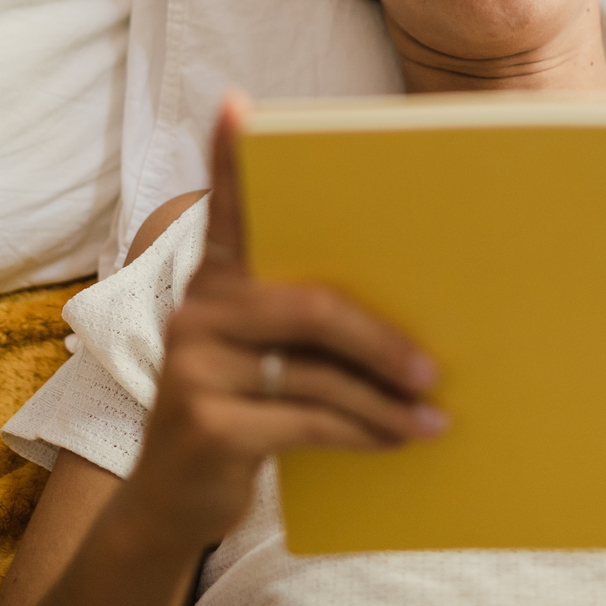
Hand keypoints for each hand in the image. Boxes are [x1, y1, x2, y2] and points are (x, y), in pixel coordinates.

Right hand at [125, 94, 445, 550]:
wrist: (172, 502)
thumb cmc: (241, 414)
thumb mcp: (263, 360)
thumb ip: (302, 324)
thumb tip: (410, 317)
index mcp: (217, 283)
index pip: (227, 213)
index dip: (226, 158)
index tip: (237, 104)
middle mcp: (199, 312)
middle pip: (310, 305)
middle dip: (381, 339)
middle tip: (433, 367)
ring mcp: (195, 367)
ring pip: (316, 371)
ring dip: (384, 400)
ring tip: (432, 415)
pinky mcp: (208, 425)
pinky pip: (308, 420)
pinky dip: (364, 433)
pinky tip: (399, 441)